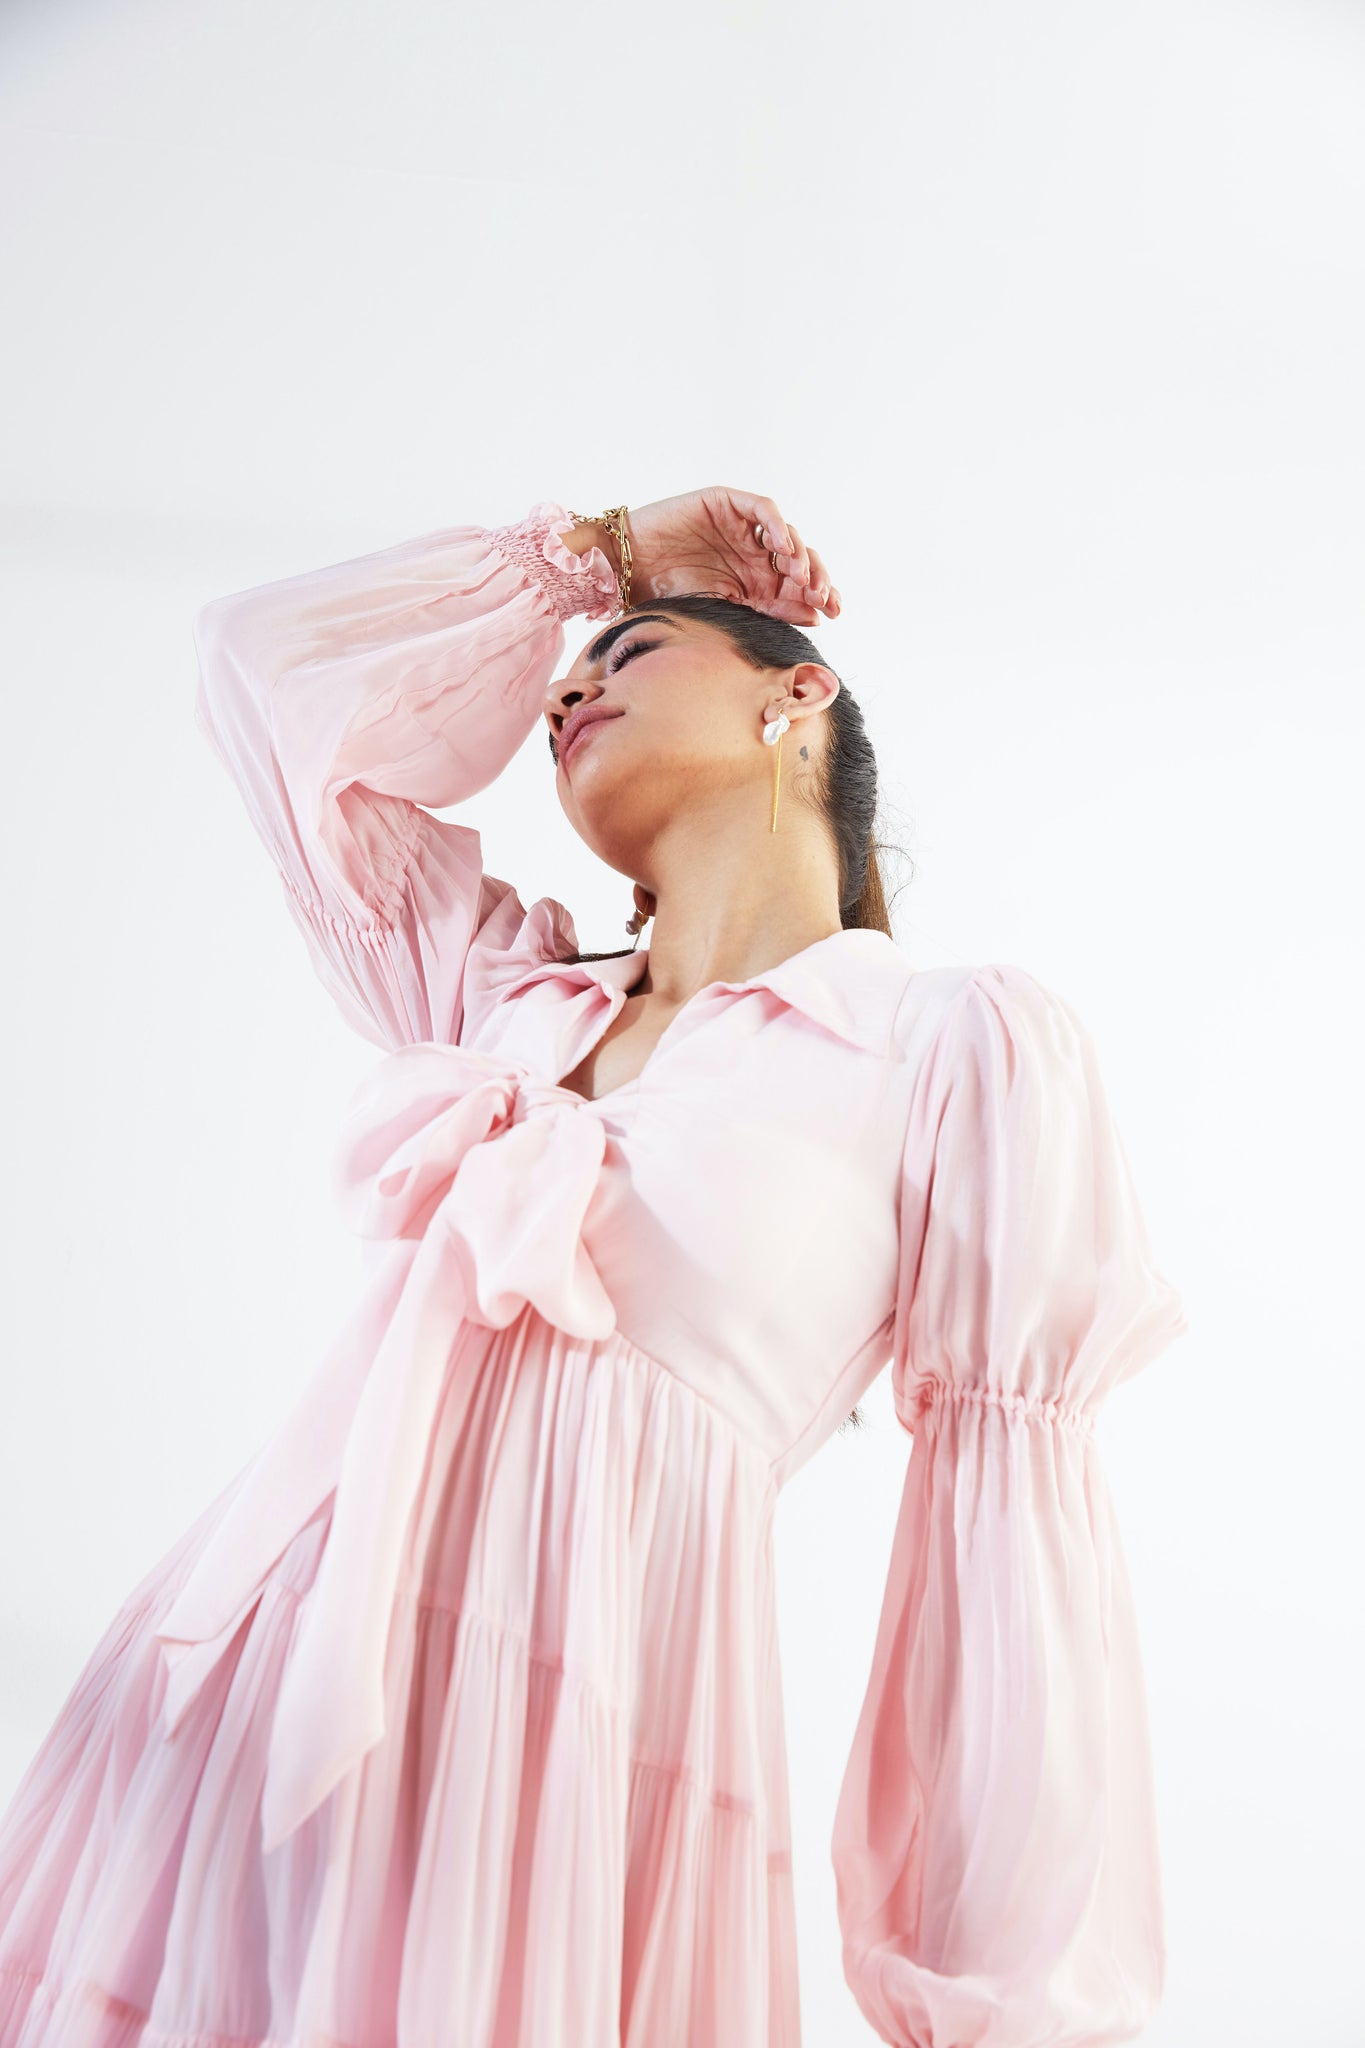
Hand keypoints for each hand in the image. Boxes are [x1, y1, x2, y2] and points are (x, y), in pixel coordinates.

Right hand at [623, 487, 841, 625]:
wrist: (626, 570)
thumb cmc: (665, 596)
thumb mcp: (723, 609)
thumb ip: (766, 611)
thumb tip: (815, 617)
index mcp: (753, 583)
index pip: (796, 587)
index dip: (817, 596)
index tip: (830, 612)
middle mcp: (752, 554)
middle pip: (798, 561)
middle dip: (816, 578)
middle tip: (823, 596)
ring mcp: (741, 528)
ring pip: (786, 536)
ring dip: (799, 555)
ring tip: (800, 577)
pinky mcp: (726, 504)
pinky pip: (762, 510)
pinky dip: (777, 525)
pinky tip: (783, 547)